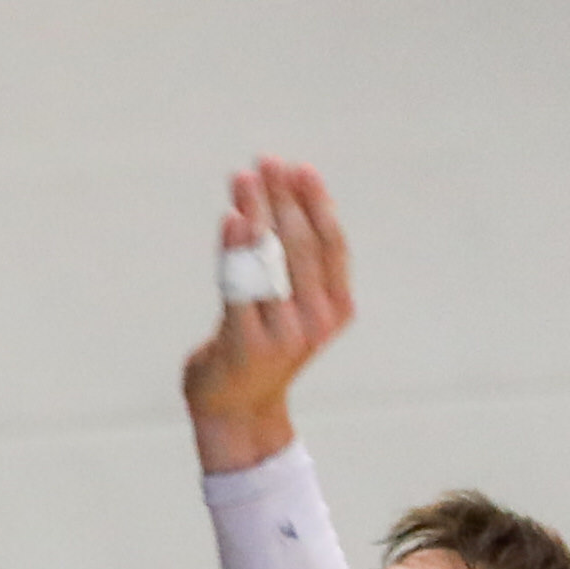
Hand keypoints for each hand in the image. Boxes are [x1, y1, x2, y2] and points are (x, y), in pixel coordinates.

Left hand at [181, 159, 351, 472]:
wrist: (236, 406)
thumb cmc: (264, 342)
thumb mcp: (294, 301)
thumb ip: (297, 259)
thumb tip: (294, 193)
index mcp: (337, 308)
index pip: (330, 244)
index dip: (316, 203)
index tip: (298, 168)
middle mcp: (316, 322)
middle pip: (300, 246)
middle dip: (282, 198)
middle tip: (264, 162)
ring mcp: (282, 335)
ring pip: (270, 261)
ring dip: (257, 213)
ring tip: (244, 178)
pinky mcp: (246, 344)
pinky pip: (240, 287)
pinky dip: (235, 250)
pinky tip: (232, 218)